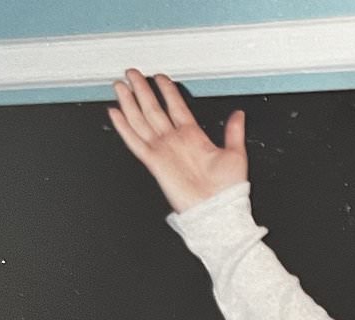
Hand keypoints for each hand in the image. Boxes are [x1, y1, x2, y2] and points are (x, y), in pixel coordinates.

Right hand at [108, 69, 247, 212]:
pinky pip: (135, 141)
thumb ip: (234, 132)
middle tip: (132, 73)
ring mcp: (163, 150)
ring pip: (141, 120)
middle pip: (154, 109)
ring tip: (121, 86)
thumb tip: (239, 115)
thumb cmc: (227, 190)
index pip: (176, 107)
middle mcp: (175, 141)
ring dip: (130, 102)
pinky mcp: (154, 162)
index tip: (160, 77)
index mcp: (194, 137)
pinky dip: (124, 127)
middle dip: (142, 90)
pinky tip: (115, 113)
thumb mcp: (236, 154)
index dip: (167, 91)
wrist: (218, 210)